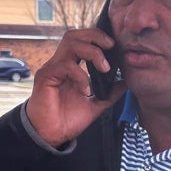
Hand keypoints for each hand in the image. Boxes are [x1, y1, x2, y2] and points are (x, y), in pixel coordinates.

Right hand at [25, 28, 126, 147]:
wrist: (51, 135)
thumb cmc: (67, 120)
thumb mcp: (95, 105)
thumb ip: (109, 93)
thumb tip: (125, 83)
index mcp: (70, 66)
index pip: (82, 41)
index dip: (97, 37)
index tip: (114, 46)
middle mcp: (60, 63)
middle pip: (75, 34)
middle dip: (95, 36)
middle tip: (111, 47)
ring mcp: (52, 68)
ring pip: (71, 43)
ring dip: (91, 52)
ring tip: (103, 68)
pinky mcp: (45, 76)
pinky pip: (65, 65)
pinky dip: (80, 75)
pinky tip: (85, 90)